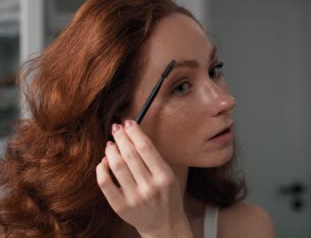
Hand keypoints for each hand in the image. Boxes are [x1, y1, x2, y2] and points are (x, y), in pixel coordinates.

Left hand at [96, 120, 191, 237]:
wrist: (165, 225)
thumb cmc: (167, 197)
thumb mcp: (170, 176)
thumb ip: (154, 159)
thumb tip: (133, 136)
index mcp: (164, 177)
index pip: (146, 148)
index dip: (134, 132)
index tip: (128, 122)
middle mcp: (150, 187)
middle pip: (130, 154)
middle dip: (121, 137)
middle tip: (116, 128)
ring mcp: (134, 198)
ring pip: (117, 166)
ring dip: (111, 150)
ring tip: (111, 143)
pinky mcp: (120, 207)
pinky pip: (105, 184)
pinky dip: (102, 169)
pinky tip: (104, 161)